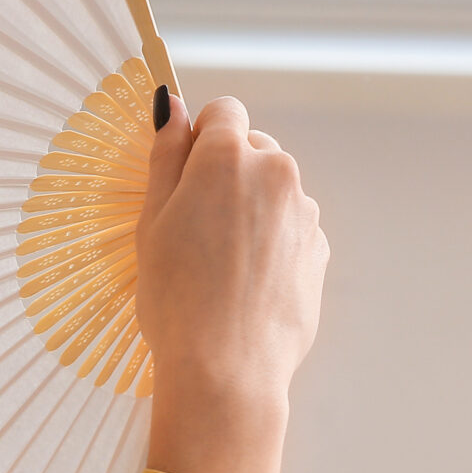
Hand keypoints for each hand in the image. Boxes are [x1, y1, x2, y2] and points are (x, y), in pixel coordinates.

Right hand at [135, 92, 328, 472]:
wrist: (227, 369)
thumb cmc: (176, 298)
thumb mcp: (151, 222)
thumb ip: (165, 156)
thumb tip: (171, 103)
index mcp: (229, 157)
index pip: (223, 112)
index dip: (200, 139)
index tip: (183, 176)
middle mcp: (276, 173)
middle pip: (253, 149)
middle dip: (227, 173)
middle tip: (194, 228)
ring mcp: (304, 212)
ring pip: (274, 191)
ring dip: (251, 210)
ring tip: (220, 264)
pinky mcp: (319, 250)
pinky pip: (291, 229)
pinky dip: (271, 244)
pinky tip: (245, 283)